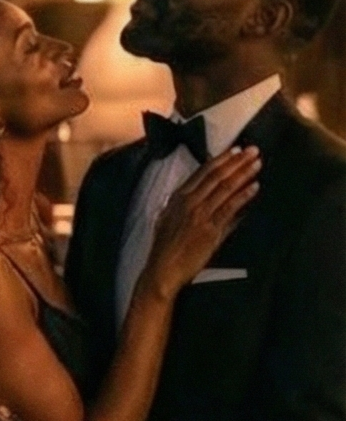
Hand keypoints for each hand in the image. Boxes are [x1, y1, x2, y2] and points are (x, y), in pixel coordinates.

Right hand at [143, 146, 259, 301]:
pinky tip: (255, 187)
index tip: (236, 150)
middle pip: (217, 176)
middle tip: (253, 150)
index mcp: (178, 198)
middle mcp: (189, 202)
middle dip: (237, 161)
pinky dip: (243, 196)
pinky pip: (230, 208)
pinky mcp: (210, 230)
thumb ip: (188, 207)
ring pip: (225, 188)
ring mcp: (200, 215)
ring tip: (257, 164)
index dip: (221, 159)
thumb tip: (204, 199)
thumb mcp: (170, 220)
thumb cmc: (166, 248)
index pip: (203, 172)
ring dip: (243, 174)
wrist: (163, 270)